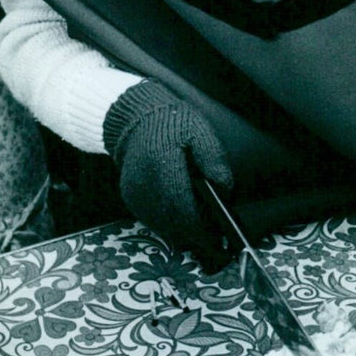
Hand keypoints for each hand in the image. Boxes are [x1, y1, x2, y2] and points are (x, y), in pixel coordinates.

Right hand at [103, 81, 232, 264]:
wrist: (136, 120)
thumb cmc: (173, 124)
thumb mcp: (201, 133)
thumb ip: (215, 162)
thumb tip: (225, 191)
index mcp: (163, 165)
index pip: (183, 207)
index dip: (201, 226)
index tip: (218, 235)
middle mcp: (145, 184)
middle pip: (173, 222)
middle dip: (195, 232)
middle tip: (214, 235)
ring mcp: (134, 193)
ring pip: (162, 225)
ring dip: (182, 230)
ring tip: (201, 226)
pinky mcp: (130, 198)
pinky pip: (152, 220)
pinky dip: (168, 223)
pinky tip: (182, 217)